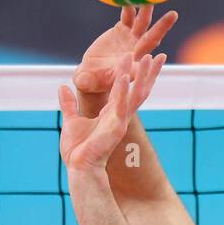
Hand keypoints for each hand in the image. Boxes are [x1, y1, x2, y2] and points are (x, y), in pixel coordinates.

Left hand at [60, 52, 164, 174]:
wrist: (79, 169)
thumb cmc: (78, 151)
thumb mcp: (71, 121)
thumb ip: (69, 104)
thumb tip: (63, 87)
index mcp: (112, 114)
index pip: (130, 90)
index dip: (139, 76)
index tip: (147, 60)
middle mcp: (120, 116)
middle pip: (140, 90)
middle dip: (150, 73)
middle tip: (160, 55)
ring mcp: (120, 121)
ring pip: (134, 94)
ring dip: (141, 75)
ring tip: (148, 58)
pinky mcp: (115, 128)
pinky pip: (119, 105)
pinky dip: (121, 90)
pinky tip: (124, 76)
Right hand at [74, 6, 177, 117]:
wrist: (93, 73)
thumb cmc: (91, 82)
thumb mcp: (88, 83)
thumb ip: (86, 82)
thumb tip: (82, 82)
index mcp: (132, 68)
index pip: (143, 62)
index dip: (150, 56)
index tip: (157, 50)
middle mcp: (136, 52)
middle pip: (151, 38)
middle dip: (162, 27)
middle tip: (173, 15)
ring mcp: (131, 40)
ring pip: (142, 23)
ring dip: (148, 10)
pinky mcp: (123, 31)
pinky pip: (129, 16)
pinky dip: (130, 7)